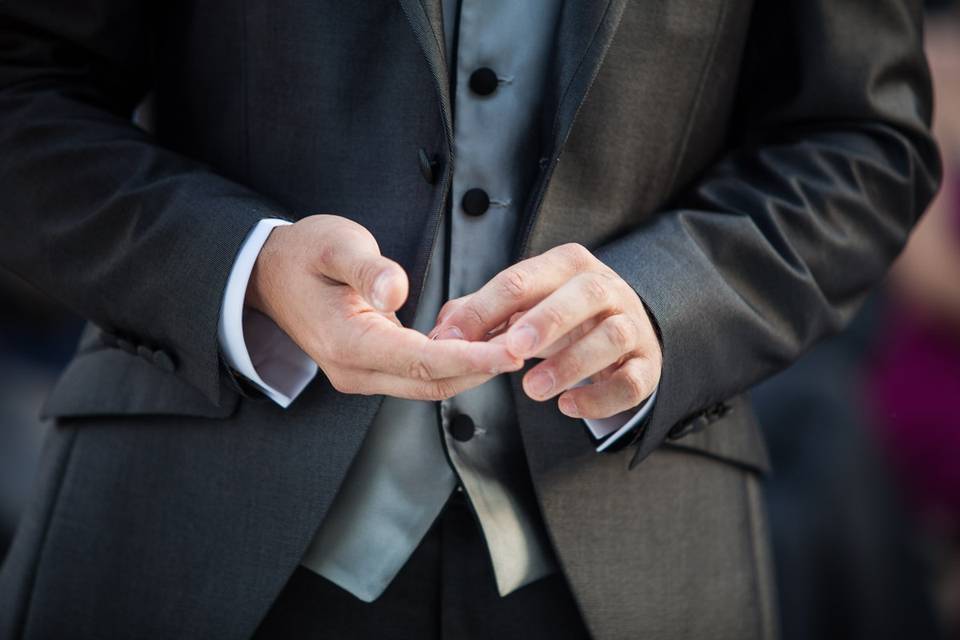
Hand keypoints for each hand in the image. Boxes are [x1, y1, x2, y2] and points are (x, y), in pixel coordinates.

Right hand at [247, 215, 522, 399]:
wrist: (269, 273)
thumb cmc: (303, 253)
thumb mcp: (334, 244)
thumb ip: (367, 269)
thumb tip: (395, 291)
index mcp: (346, 343)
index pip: (421, 361)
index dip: (470, 358)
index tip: (510, 352)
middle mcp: (354, 370)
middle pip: (432, 383)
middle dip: (482, 369)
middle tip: (527, 346)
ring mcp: (361, 374)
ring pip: (429, 384)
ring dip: (472, 368)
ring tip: (513, 343)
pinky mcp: (370, 368)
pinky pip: (419, 374)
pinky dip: (453, 363)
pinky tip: (480, 343)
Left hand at [430, 243, 661, 418]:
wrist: (627, 329)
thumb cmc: (562, 314)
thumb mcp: (524, 303)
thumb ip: (481, 313)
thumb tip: (443, 333)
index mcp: (568, 265)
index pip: (523, 279)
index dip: (486, 308)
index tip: (452, 338)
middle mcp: (606, 288)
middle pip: (584, 294)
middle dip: (546, 320)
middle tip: (512, 349)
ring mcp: (632, 326)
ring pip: (612, 337)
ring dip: (571, 364)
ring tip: (532, 389)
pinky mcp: (647, 365)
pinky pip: (632, 381)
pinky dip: (600, 397)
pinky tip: (568, 408)